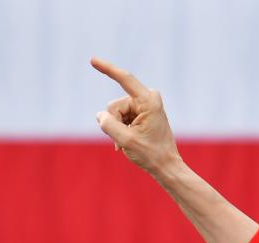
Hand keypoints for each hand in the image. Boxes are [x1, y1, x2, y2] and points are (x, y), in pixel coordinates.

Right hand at [91, 57, 180, 174]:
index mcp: (149, 102)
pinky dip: (121, 129)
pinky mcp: (142, 111)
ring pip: (115, 113)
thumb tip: (100, 115)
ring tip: (129, 142)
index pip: (125, 79)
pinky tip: (129, 140)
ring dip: (117, 128)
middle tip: (127, 140)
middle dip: (114, 123)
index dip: (107, 69)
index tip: (92, 60)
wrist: (166, 166)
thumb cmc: (150, 154)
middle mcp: (148, 99)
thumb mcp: (125, 140)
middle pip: (114, 106)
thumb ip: (109, 125)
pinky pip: (121, 117)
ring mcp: (145, 105)